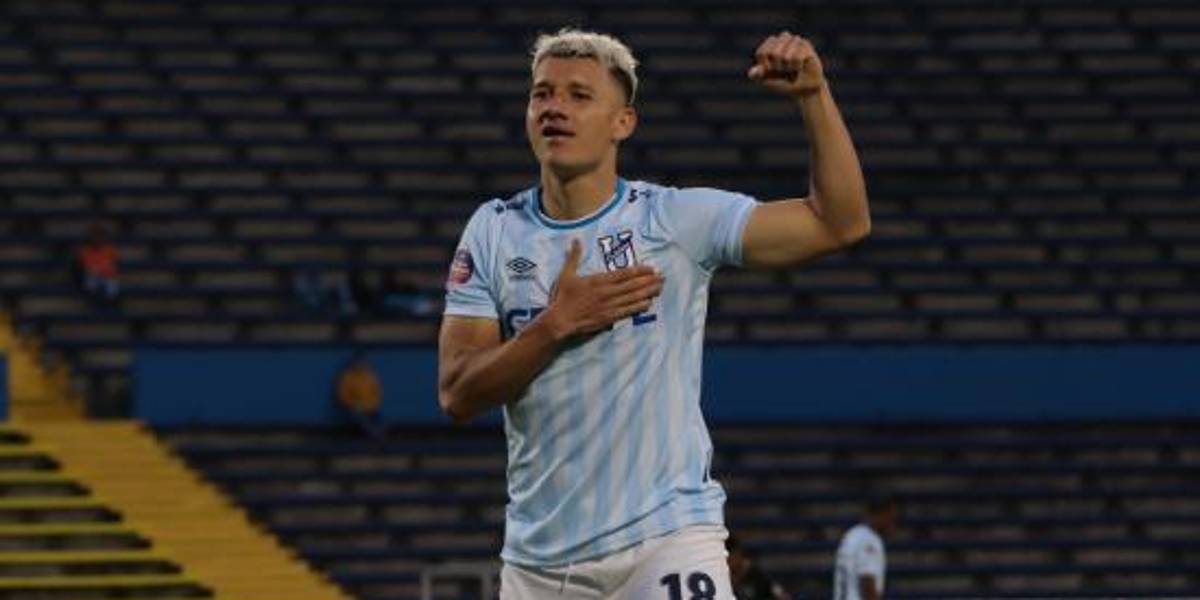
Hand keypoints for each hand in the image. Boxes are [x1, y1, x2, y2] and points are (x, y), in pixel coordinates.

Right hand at [540, 239, 662, 339]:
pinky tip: (649, 303)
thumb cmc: (563, 297)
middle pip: (633, 285)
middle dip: (649, 281)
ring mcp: (610, 306)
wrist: (561, 320)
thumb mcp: (566, 274)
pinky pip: (628, 311)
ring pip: (633, 298)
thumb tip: (575, 241)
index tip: (651, 268)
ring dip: (648, 292)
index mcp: (599, 281)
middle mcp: (607, 292)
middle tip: (662, 278)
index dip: (639, 271)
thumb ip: (573, 257)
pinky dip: (639, 307)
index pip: (624, 274)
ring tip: (660, 288)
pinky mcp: (609, 318)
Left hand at [748, 31, 825, 97]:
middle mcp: (781, 39)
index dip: (765, 66)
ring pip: (785, 56)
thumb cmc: (785, 83)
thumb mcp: (768, 81)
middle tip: (784, 70)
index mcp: (769, 45)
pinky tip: (801, 66)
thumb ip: (758, 76)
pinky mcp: (805, 44)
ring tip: (793, 68)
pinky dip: (797, 67)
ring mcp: (793, 40)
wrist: (805, 88)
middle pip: (774, 54)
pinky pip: (796, 58)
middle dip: (778, 68)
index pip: (761, 53)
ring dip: (788, 68)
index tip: (770, 71)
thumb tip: (751, 74)